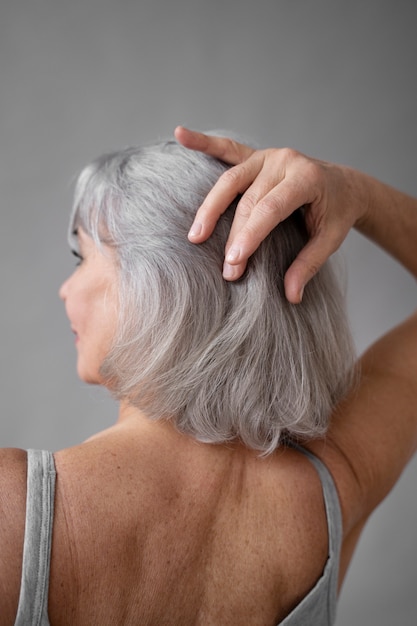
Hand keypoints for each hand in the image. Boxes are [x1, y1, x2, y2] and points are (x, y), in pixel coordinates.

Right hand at [175, 126, 364, 302]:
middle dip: (234, 236)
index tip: (234, 262)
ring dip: (210, 208)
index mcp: (306, 178)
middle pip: (248, 201)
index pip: (271, 209)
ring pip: (231, 180)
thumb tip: (291, 297)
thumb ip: (309, 265)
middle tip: (226, 270)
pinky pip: (226, 148)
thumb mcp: (331, 239)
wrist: (344, 184)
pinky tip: (180, 135)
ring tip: (195, 235)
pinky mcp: (256, 155)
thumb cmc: (336, 212)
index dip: (250, 236)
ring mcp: (268, 155)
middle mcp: (284, 161)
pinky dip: (203, 142)